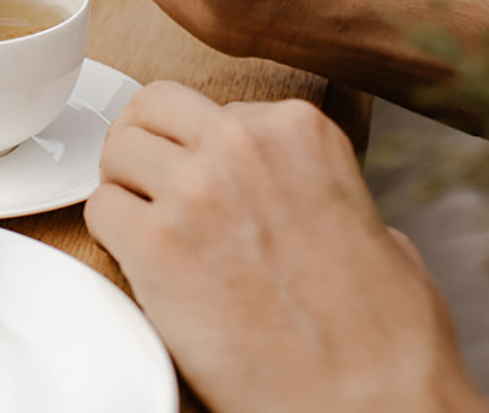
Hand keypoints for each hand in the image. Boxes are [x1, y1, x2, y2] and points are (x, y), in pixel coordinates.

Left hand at [87, 82, 487, 412]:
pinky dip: (111, 235)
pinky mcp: (157, 245)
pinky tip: (139, 265)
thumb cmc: (386, 342)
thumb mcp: (377, 230)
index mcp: (299, 130)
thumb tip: (305, 201)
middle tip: (149, 184)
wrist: (371, 408)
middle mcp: (242, 142)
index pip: (213, 106)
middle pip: (154, 109)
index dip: (202, 146)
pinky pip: (101, 210)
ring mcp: (195, 188)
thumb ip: (323, 192)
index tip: (205, 177)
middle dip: (148, 144)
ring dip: (125, 186)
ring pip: (117, 150)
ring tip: (144, 227)